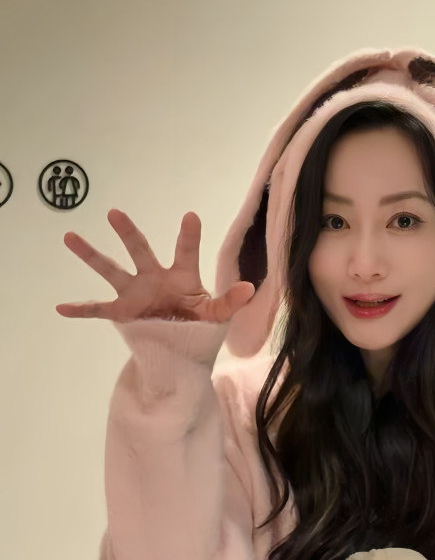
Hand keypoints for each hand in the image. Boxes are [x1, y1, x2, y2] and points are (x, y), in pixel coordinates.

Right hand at [57, 209, 254, 322]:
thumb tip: (249, 288)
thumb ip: (230, 301)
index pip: (186, 252)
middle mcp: (154, 277)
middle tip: (114, 213)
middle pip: (140, 251)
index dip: (189, 236)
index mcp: (181, 276)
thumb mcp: (217, 314)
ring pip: (110, 270)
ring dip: (90, 255)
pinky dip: (80, 309)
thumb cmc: (199, 323)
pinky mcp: (122, 313)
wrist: (182, 346)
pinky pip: (98, 309)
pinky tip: (60, 308)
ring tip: (70, 236)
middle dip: (129, 233)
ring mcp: (135, 293)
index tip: (191, 216)